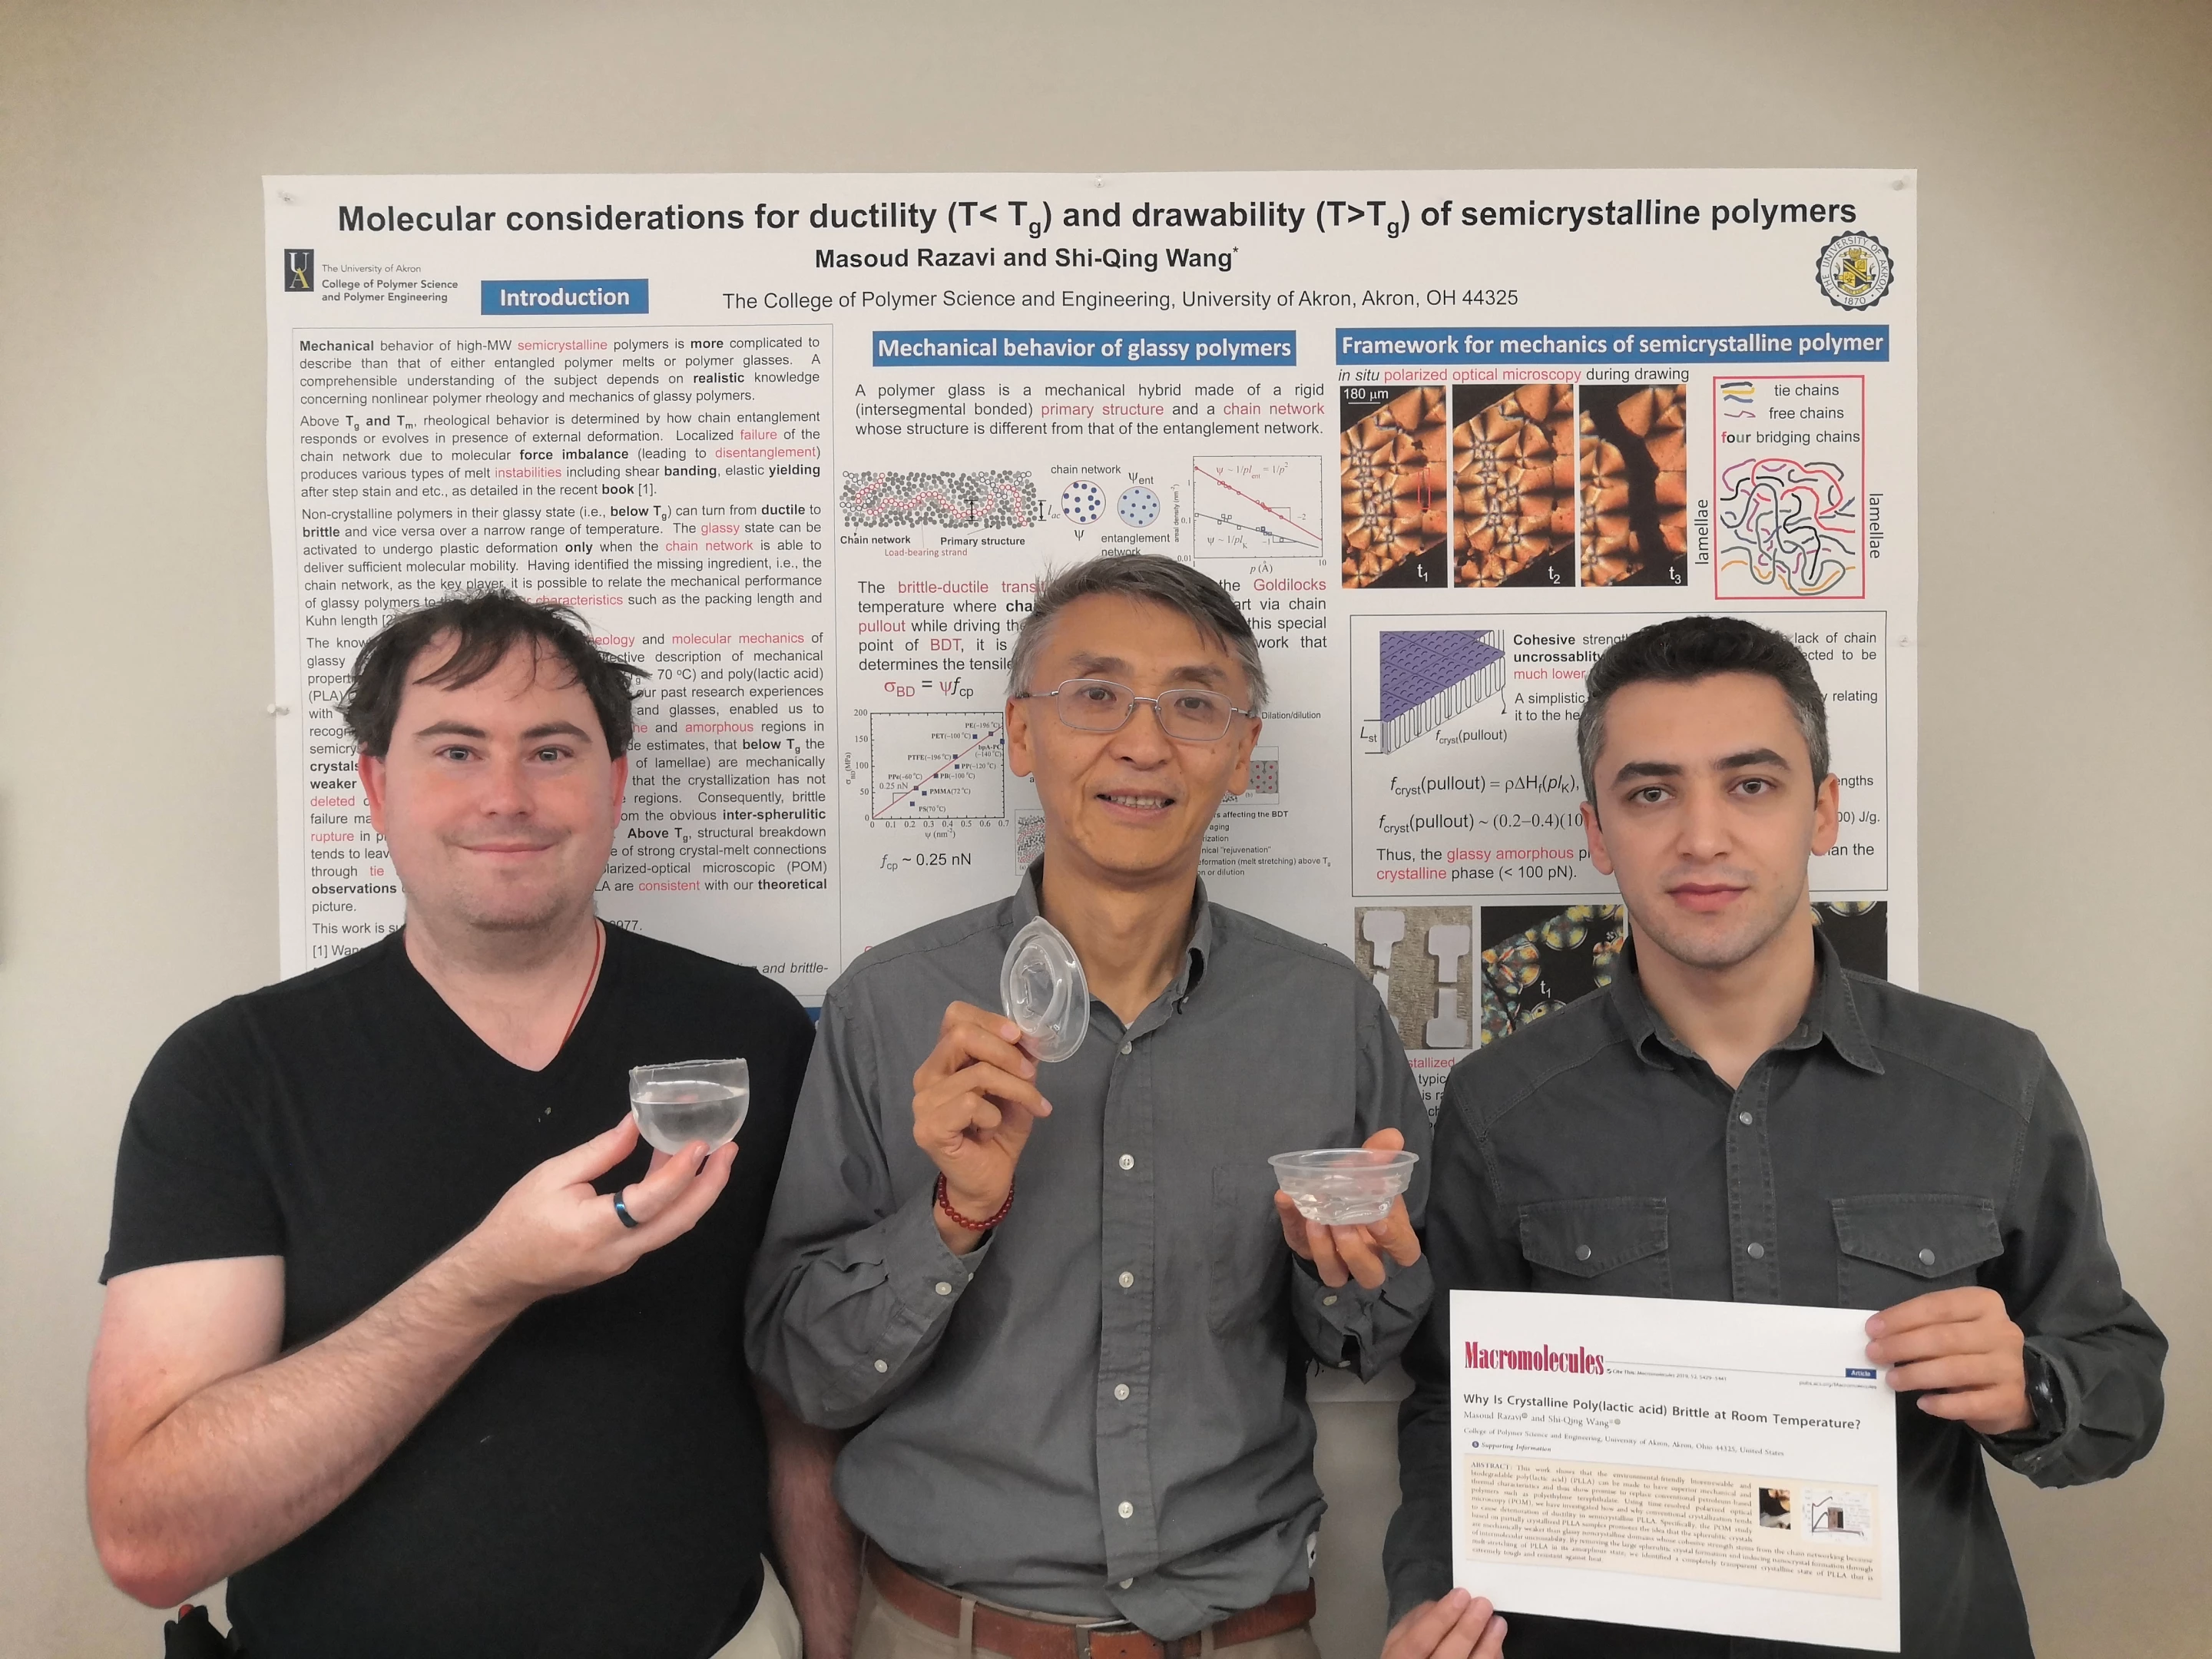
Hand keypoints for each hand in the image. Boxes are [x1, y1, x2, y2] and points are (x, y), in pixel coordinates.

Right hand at [449, 1116, 734, 1317]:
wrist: (497, 1274)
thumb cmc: (517, 1222)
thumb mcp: (551, 1176)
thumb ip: (599, 1152)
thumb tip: (635, 1124)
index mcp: (596, 1228)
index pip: (651, 1201)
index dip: (679, 1172)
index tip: (701, 1144)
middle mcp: (618, 1252)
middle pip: (679, 1221)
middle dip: (711, 1185)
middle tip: (729, 1151)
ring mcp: (623, 1262)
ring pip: (672, 1228)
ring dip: (696, 1192)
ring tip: (712, 1156)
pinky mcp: (622, 1262)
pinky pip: (657, 1230)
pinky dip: (672, 1202)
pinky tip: (673, 1173)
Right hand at [912, 1001, 1052, 1253]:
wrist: (988, 1182)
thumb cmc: (998, 1133)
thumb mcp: (1016, 1088)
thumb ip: (1017, 1060)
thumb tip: (1030, 1036)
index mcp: (945, 1060)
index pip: (955, 1016)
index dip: (989, 1019)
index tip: (1018, 1036)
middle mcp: (927, 1075)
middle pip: (961, 1036)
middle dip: (1006, 1051)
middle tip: (1031, 1074)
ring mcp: (923, 1102)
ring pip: (977, 1074)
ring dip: (1016, 1089)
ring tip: (1033, 1106)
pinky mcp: (929, 1128)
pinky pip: (970, 1104)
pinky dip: (993, 1115)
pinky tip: (992, 1131)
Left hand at [1273, 1128, 1423, 1289]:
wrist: (1327, 1192)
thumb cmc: (1358, 1188)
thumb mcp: (1368, 1171)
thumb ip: (1379, 1156)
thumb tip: (1392, 1136)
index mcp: (1390, 1238)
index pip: (1405, 1252)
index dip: (1395, 1240)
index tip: (1379, 1218)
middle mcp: (1365, 1256)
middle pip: (1370, 1274)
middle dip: (1356, 1251)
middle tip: (1343, 1222)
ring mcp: (1334, 1259)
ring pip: (1334, 1275)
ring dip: (1324, 1248)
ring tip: (1316, 1218)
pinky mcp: (1306, 1251)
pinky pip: (1298, 1245)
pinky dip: (1291, 1221)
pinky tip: (1286, 1199)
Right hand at [1383, 1591, 1506, 1658]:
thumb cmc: (1409, 1655)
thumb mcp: (1399, 1639)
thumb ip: (1414, 1621)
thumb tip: (1441, 1605)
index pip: (1418, 1641)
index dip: (1441, 1617)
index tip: (1461, 1594)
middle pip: (1447, 1656)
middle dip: (1467, 1629)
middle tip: (1483, 1604)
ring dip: (1487, 1645)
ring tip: (1497, 1622)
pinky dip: (1491, 1658)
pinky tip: (1496, 1643)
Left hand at [1865, 1287, 2032, 1433]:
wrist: (2018, 1388)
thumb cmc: (1973, 1350)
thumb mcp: (1955, 1328)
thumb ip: (1926, 1326)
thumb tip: (1880, 1335)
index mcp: (1985, 1304)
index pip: (1938, 1305)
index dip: (1902, 1317)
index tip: (1872, 1329)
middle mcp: (2002, 1332)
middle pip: (1944, 1337)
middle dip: (1903, 1345)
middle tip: (1874, 1354)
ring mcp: (2009, 1367)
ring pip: (1955, 1369)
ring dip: (1917, 1374)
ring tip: (1891, 1379)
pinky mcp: (2009, 1399)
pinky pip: (1971, 1403)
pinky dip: (1943, 1404)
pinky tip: (1923, 1403)